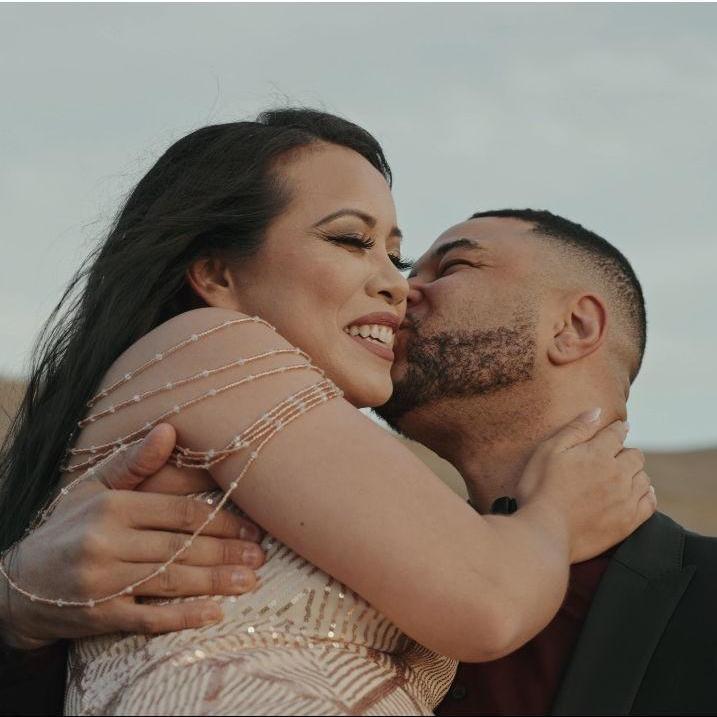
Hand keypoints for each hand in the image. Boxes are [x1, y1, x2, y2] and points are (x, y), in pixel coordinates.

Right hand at [0, 425, 264, 650]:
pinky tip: (214, 614)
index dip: (220, 520)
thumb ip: (135, 463)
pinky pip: (148, 619)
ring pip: (171, 581)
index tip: (251, 527)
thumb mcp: (94, 487)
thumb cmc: (68, 527)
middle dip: (226, 552)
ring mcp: (102, 583)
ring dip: (216, 582)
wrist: (17, 585)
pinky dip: (183, 617)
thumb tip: (170, 430)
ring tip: (251, 581)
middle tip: (260, 555)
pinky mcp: (99, 617)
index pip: (179, 512)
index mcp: (111, 506)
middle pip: (181, 547)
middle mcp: (106, 543)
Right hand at [516, 410, 655, 562]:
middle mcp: (618, 474)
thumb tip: (597, 411)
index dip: (617, 429)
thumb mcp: (548, 451)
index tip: (617, 430)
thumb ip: (575, 429)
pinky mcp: (628, 521)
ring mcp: (625, 499)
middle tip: (615, 456)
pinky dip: (646, 494)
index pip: (617, 434)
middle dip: (626, 452)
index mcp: (598, 453)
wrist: (545, 531)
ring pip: (644, 477)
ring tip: (623, 475)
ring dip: (636, 472)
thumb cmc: (540, 489)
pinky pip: (649, 503)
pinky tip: (639, 493)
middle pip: (635, 455)